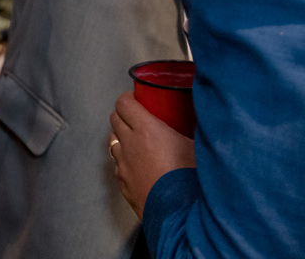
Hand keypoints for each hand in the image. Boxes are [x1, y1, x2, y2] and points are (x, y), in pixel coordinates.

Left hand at [109, 92, 195, 219]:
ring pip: (113, 141)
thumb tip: (203, 118)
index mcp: (146, 130)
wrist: (182, 217)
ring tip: (138, 142)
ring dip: (122, 138)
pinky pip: (117, 164)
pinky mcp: (122, 183)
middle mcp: (129, 144)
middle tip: (137, 117)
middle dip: (124, 115)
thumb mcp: (198, 147)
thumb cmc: (193, 180)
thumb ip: (192, 129)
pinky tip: (138, 165)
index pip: (124, 103)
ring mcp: (123, 164)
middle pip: (114, 119)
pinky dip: (124, 160)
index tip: (136, 99)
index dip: (128, 98)